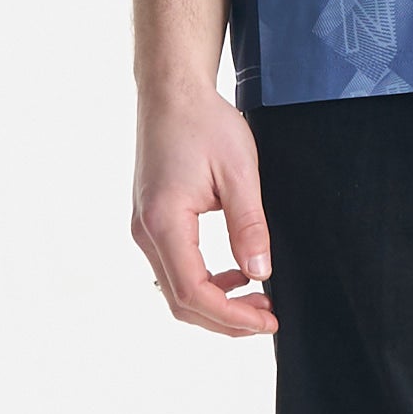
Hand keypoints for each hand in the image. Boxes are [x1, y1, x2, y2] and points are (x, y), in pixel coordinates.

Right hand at [130, 85, 275, 332]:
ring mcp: (144, 228)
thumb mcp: (240, 172)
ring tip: (257, 298)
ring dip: (215, 304)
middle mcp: (145, 231)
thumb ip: (250, 226)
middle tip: (268, 316)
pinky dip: (203, 283)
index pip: (194, 292)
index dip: (233, 316)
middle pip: (180, 301)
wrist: (172, 93)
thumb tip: (260, 273)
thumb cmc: (204, 123)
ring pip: (174, 289)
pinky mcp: (150, 222)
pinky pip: (173, 268)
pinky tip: (234, 274)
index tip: (268, 320)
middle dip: (225, 320)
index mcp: (164, 221)